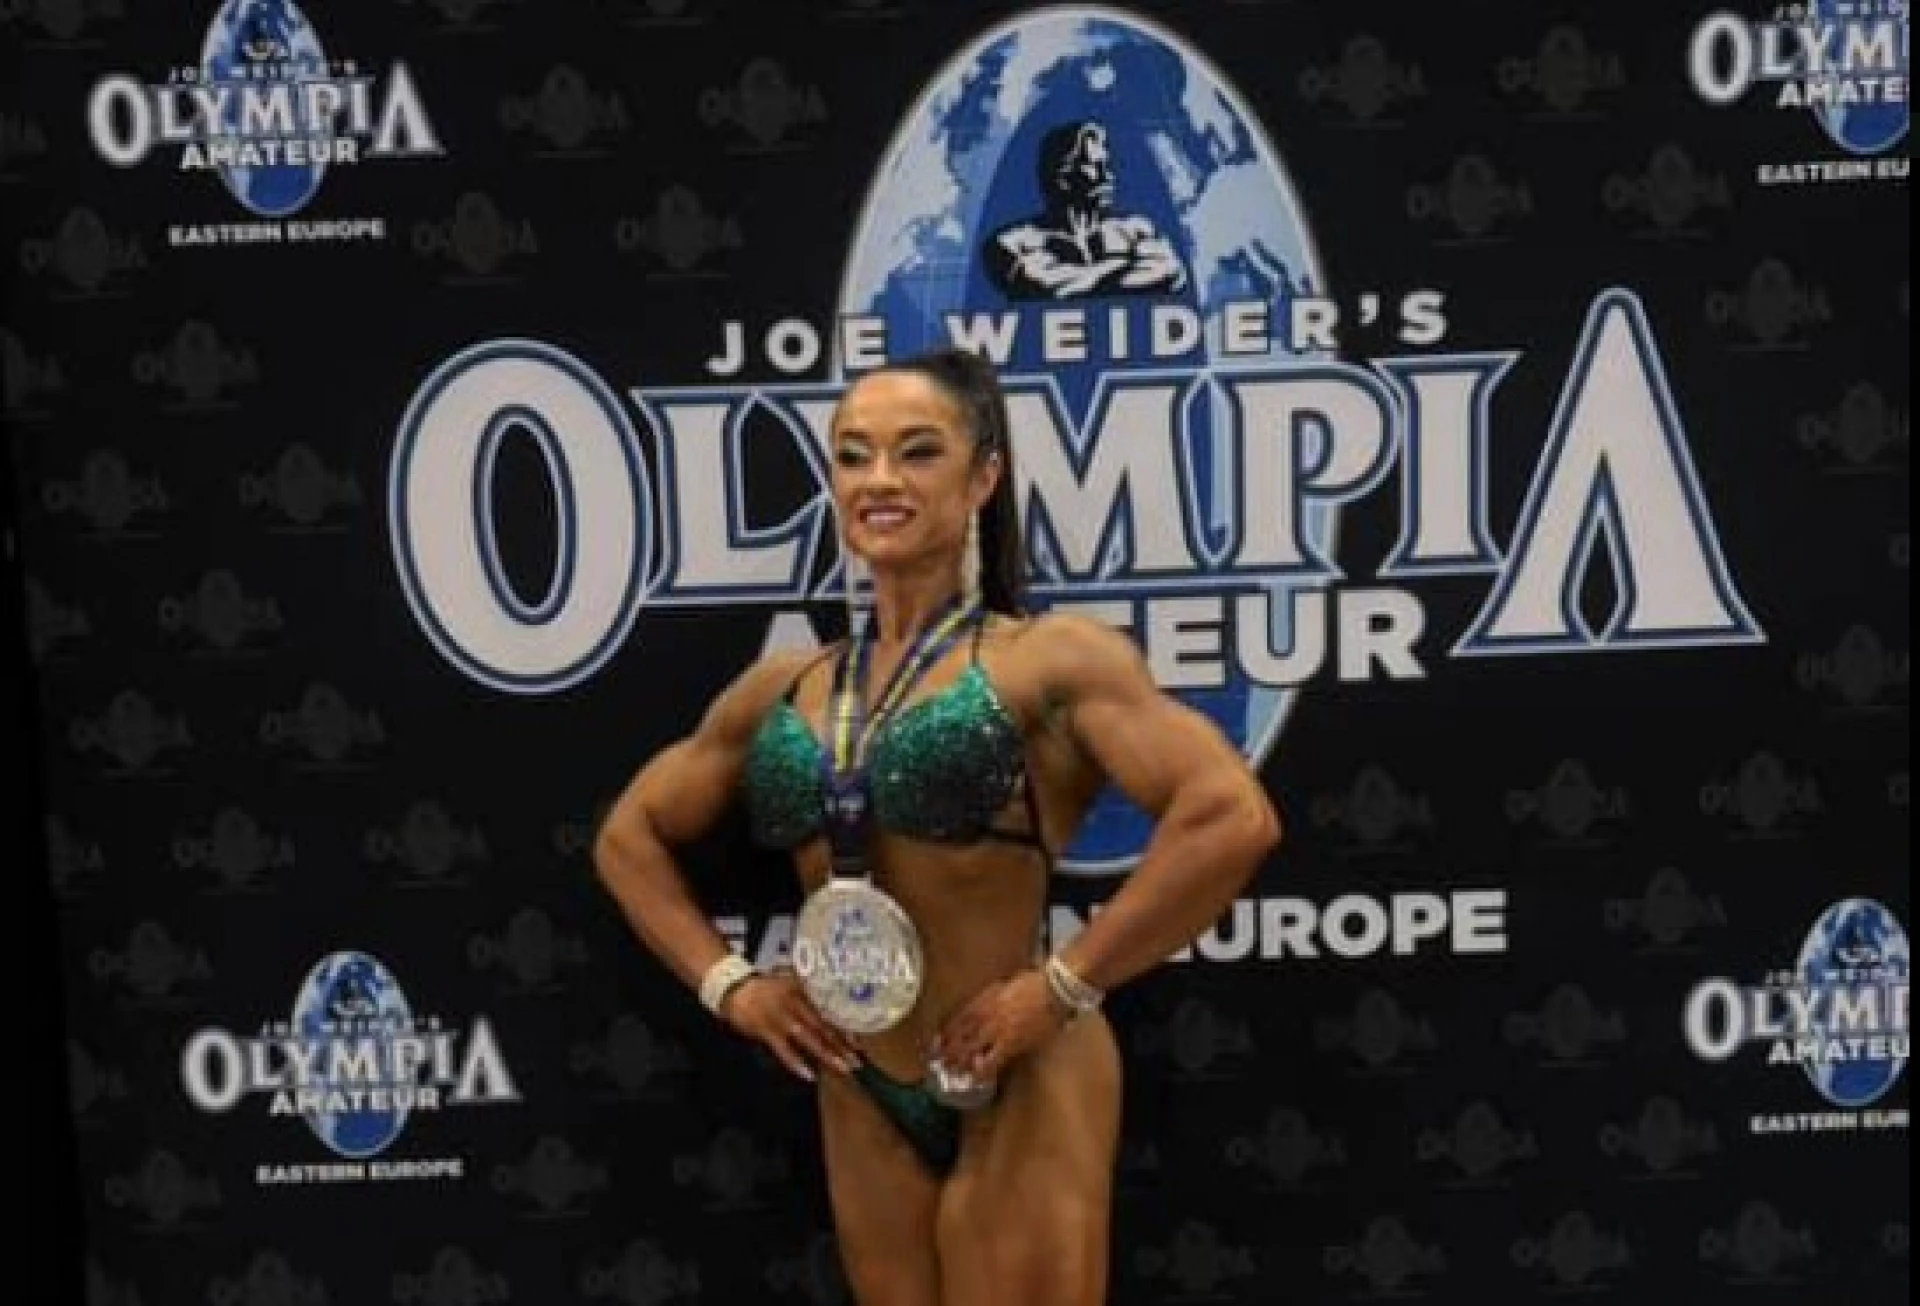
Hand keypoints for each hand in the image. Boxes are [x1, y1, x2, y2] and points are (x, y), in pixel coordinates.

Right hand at [721, 970, 862, 1083]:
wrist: (734, 988)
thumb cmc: (766, 990)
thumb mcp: (791, 986)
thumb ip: (808, 999)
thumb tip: (830, 1018)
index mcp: (804, 991)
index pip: (829, 1012)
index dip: (844, 1030)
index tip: (858, 1045)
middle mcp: (797, 1002)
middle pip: (823, 1026)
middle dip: (841, 1045)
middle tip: (856, 1062)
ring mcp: (782, 1016)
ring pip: (809, 1038)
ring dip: (826, 1054)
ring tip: (842, 1068)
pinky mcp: (766, 1030)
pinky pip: (784, 1049)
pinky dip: (796, 1062)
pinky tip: (809, 1075)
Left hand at [930, 968, 1067, 1083]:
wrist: (1053, 989)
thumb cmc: (1034, 983)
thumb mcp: (1005, 985)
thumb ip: (991, 997)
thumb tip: (983, 1006)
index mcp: (983, 1000)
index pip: (957, 1020)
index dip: (945, 1033)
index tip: (936, 1042)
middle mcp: (986, 1016)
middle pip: (960, 1037)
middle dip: (946, 1050)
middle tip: (936, 1061)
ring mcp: (997, 1031)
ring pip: (971, 1050)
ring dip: (958, 1062)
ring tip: (949, 1071)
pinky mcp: (1012, 1044)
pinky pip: (993, 1061)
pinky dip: (983, 1071)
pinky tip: (976, 1079)